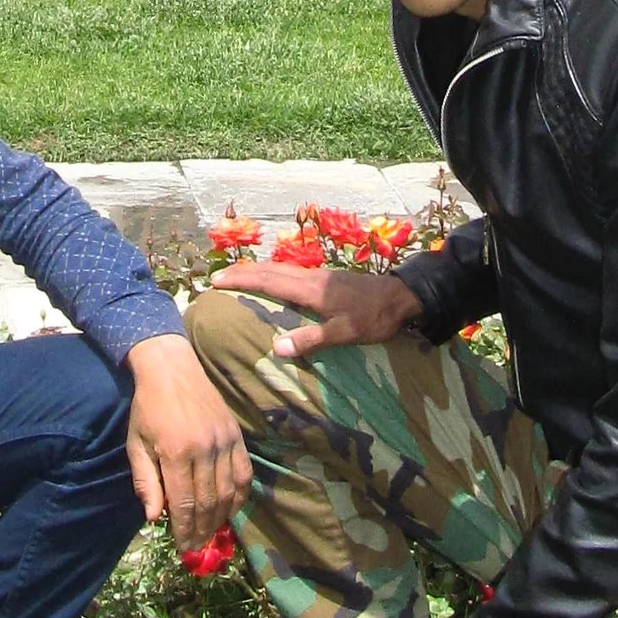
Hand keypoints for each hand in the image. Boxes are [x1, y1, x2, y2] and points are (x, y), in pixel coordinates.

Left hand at [125, 333, 251, 551]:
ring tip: (210, 533)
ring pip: (228, 492)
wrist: (171, 369)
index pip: (184, 503)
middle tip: (196, 547)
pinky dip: (240, 496)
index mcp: (176, 453)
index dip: (184, 529)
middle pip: (208, 502)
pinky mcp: (236, 435)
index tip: (182, 546)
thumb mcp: (136, 444)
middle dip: (202, 529)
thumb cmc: (147, 408)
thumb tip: (153, 517)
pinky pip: (244, 473)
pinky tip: (230, 509)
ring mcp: (224, 442)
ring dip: (220, 518)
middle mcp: (205, 449)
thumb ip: (145, 481)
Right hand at [223, 256, 419, 361]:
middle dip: (242, 272)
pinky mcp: (327, 279)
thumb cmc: (374, 317)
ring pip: (280, 268)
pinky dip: (273, 274)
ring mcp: (319, 276)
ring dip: (257, 271)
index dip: (241, 280)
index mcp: (310, 289)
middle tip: (217, 276)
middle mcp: (311, 278)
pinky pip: (290, 273)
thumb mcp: (344, 333)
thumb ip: (311, 339)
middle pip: (269, 270)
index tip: (216, 280)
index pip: (268, 281)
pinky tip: (274, 281)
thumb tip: (276, 348)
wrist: (401, 297)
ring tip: (238, 276)